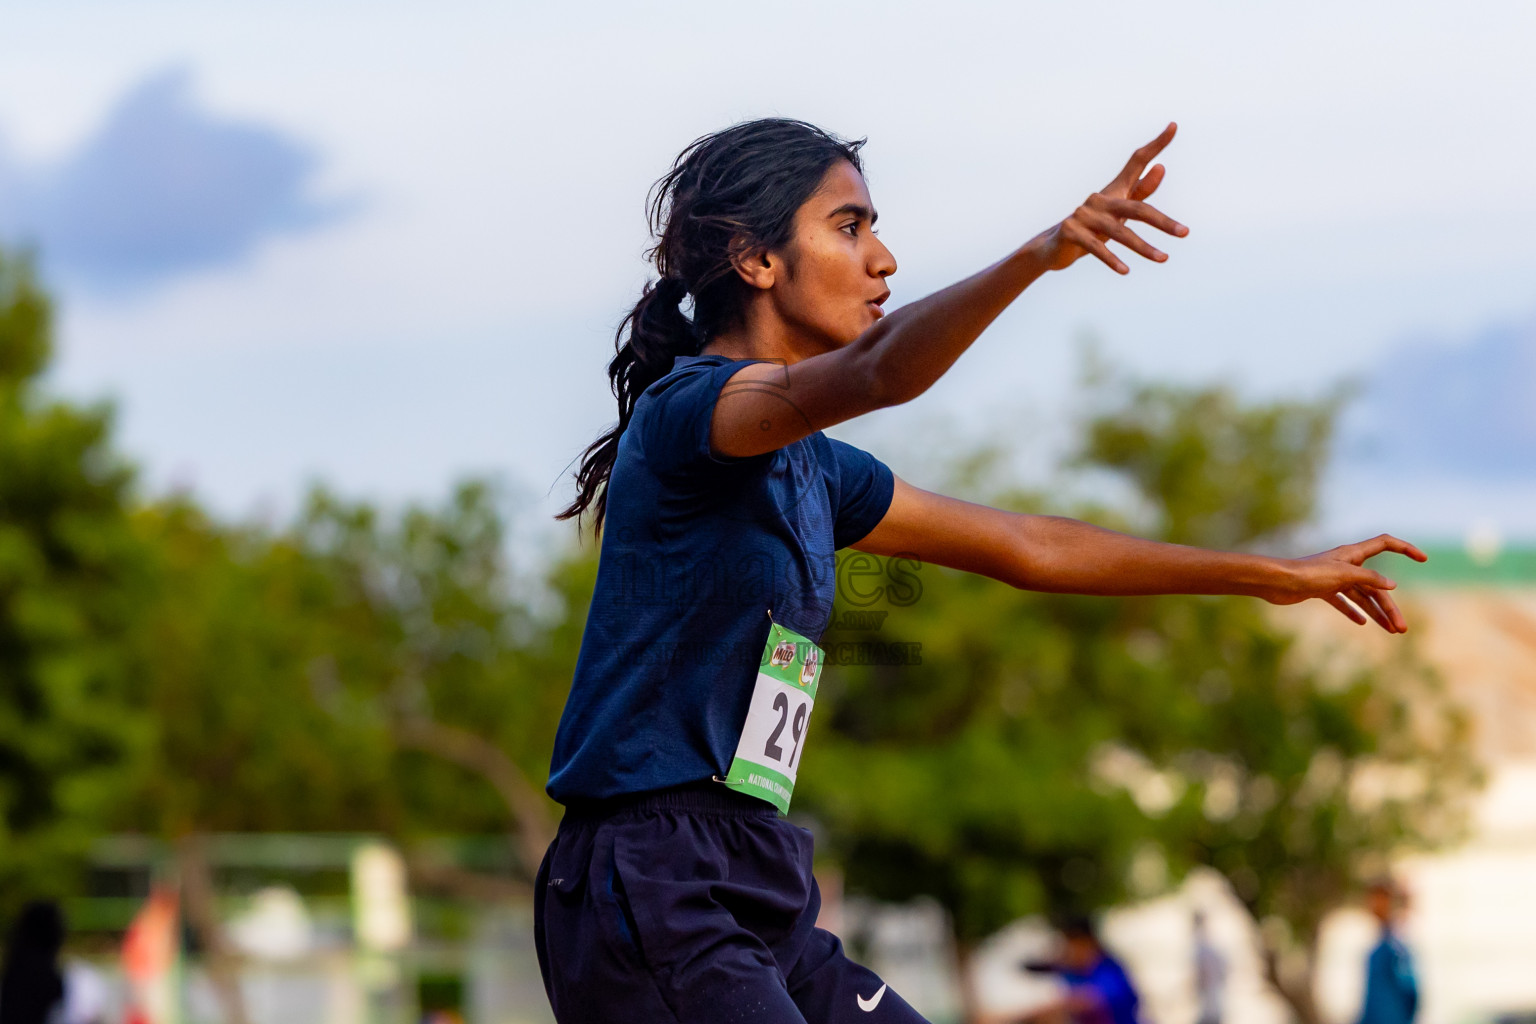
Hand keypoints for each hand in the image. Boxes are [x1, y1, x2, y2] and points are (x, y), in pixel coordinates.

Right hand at [1041, 122, 1188, 274]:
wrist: (1052, 248)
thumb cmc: (1092, 228)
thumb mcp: (1118, 211)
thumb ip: (1140, 191)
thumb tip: (1161, 167)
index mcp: (1113, 191)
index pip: (1136, 161)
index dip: (1156, 144)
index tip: (1173, 126)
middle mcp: (1099, 198)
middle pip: (1137, 207)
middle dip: (1162, 221)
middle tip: (1185, 233)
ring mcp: (1083, 214)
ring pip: (1119, 231)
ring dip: (1143, 247)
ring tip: (1163, 259)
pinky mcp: (1071, 232)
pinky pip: (1096, 247)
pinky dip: (1112, 260)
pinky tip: (1126, 271)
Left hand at [1264, 534, 1428, 633]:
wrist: (1276, 582)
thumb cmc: (1308, 574)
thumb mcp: (1343, 575)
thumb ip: (1369, 579)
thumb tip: (1392, 585)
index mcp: (1353, 554)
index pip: (1385, 544)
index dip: (1405, 548)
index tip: (1424, 559)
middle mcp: (1346, 564)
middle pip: (1376, 585)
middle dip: (1390, 607)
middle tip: (1401, 629)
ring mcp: (1334, 578)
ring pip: (1362, 596)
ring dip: (1376, 613)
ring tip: (1391, 631)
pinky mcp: (1322, 590)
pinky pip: (1343, 601)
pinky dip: (1353, 611)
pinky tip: (1362, 622)